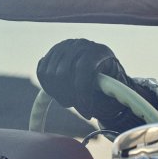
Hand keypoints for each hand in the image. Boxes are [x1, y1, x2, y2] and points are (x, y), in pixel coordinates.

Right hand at [37, 39, 156, 128]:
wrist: (103, 79)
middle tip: (79, 107)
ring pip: (50, 73)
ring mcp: (65, 47)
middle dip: (70, 96)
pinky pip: (42, 71)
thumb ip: (107, 92)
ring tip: (71, 101)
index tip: (88, 114)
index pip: (84, 70)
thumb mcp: (115, 91)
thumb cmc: (112, 88)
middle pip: (63, 73)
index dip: (83, 95)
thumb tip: (104, 98)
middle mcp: (81, 44)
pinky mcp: (52, 53)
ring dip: (59, 94)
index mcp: (100, 51)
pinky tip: (61, 94)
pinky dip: (49, 87)